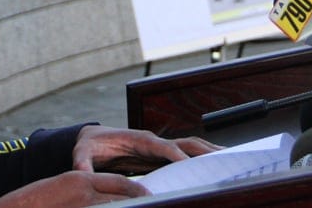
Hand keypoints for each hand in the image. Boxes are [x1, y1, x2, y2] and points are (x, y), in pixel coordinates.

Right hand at [0, 170, 148, 206]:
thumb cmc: (36, 202)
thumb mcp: (62, 189)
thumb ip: (85, 191)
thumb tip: (106, 200)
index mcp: (81, 179)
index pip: (118, 182)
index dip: (136, 190)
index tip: (149, 196)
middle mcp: (84, 191)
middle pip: (122, 195)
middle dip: (140, 201)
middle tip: (156, 205)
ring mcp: (83, 206)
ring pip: (115, 207)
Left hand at [72, 125, 222, 174]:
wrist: (92, 139)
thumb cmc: (89, 146)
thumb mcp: (82, 154)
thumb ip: (83, 163)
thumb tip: (80, 173)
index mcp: (138, 140)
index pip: (162, 147)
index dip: (176, 155)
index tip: (190, 166)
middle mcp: (153, 141)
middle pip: (184, 143)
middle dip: (203, 152)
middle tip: (223, 162)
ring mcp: (159, 147)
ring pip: (190, 147)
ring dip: (209, 153)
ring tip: (230, 161)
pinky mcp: (161, 154)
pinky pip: (187, 154)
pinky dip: (204, 157)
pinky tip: (217, 164)